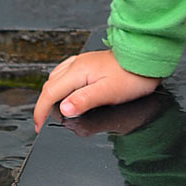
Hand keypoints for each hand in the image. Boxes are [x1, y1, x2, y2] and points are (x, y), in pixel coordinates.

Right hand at [33, 49, 159, 132]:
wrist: (147, 59)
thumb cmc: (133, 75)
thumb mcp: (109, 92)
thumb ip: (84, 100)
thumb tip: (64, 109)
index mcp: (78, 71)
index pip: (49, 93)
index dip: (41, 112)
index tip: (39, 127)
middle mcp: (77, 64)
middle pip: (49, 85)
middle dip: (43, 105)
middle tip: (43, 123)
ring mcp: (83, 62)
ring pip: (56, 78)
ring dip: (50, 94)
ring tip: (51, 110)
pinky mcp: (90, 63)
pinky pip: (66, 73)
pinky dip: (60, 85)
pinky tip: (66, 91)